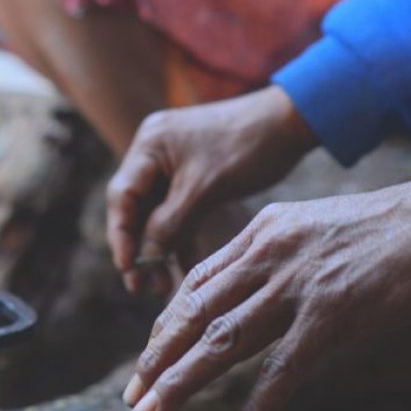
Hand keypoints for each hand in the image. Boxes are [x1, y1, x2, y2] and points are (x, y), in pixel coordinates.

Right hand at [107, 85, 316, 293]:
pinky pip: (179, 216)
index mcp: (149, 146)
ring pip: (156, 218)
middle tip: (139, 287)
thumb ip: (170, 224)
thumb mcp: (204, 188)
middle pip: (135, 210)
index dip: (121, 235)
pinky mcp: (193, 181)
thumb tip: (144, 260)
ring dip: (159, 251)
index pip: (122, 196)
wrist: (290, 124)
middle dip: (138, 250)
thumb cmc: (247, 146)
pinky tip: (185, 270)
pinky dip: (181, 241)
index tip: (126, 268)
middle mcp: (154, 156)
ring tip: (161, 287)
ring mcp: (173, 169)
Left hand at [121, 182, 410, 410]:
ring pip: (222, 341)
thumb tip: (236, 291)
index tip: (150, 355)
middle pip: (195, 314)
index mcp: (259, 233)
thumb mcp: (303, 228)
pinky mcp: (331, 317)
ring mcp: (296, 287)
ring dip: (182, 383)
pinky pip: (282, 371)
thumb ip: (265, 255)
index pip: (195, 284)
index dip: (166, 324)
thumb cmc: (372, 226)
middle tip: (131, 395)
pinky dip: (258, 409)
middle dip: (157, 358)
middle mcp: (267, 256)